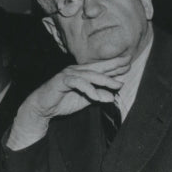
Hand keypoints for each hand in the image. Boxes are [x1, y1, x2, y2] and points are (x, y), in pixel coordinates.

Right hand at [7, 57, 129, 149]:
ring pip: (90, 75)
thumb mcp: (85, 99)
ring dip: (105, 80)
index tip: (129, 64)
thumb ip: (98, 96)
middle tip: (127, 63)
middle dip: (113, 65)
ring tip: (118, 85)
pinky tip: (98, 97)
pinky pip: (78, 83)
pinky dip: (89, 90)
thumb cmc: (63, 101)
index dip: (115, 66)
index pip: (101, 69)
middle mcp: (76, 71)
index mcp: (83, 73)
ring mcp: (69, 74)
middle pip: (98, 67)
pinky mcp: (62, 81)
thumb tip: (113, 96)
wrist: (43, 108)